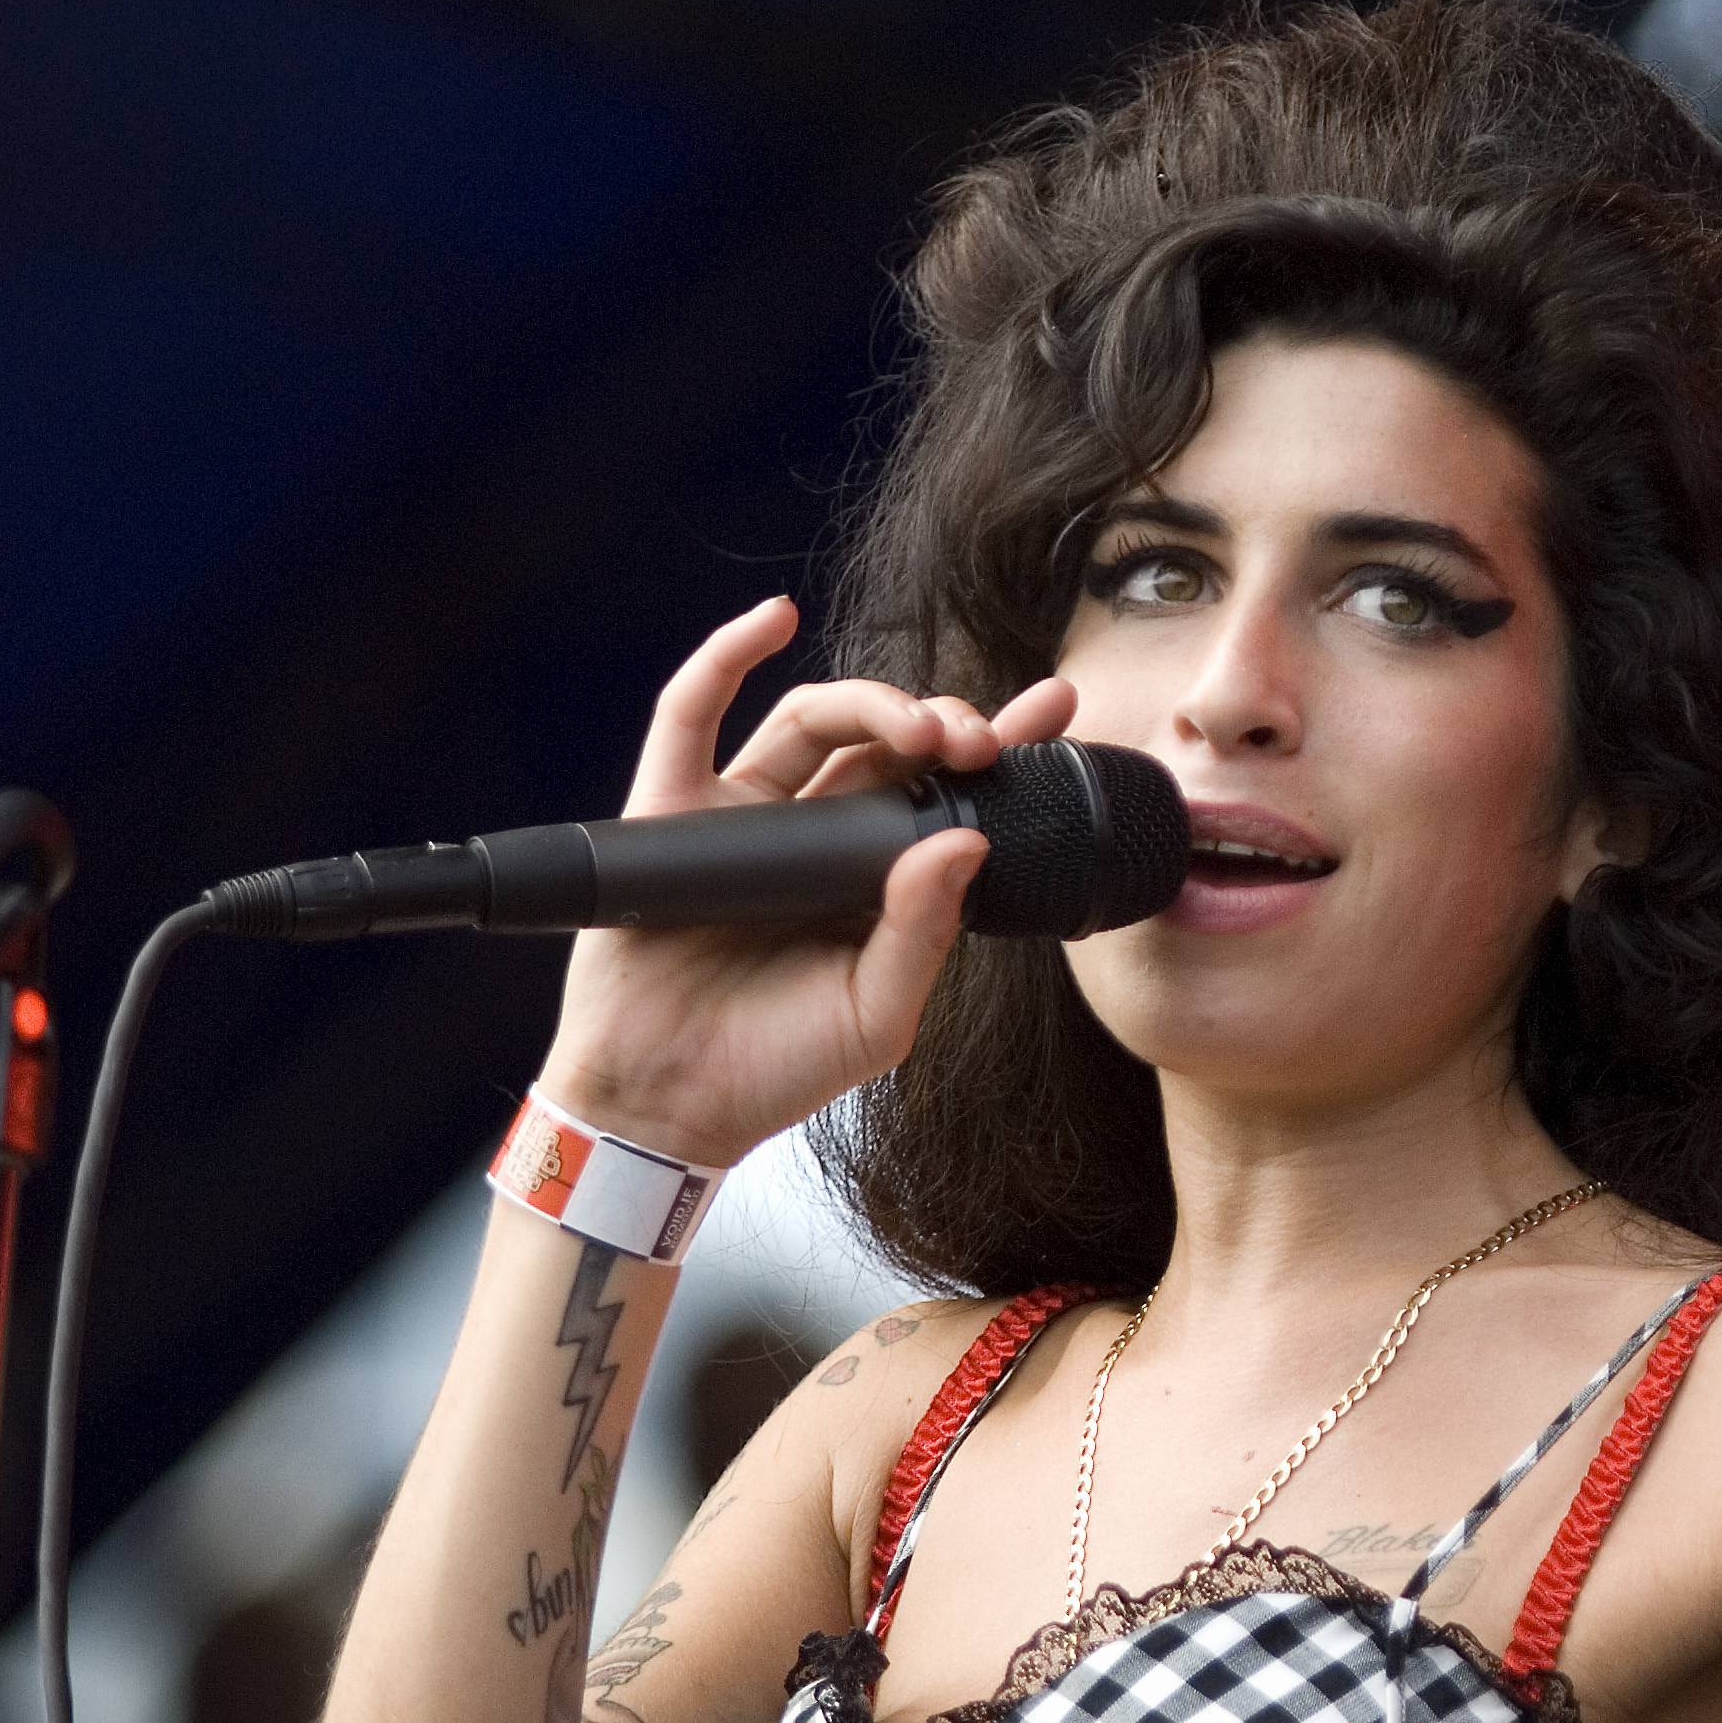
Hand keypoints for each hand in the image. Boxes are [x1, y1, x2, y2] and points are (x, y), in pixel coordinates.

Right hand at [535, 598, 1077, 1167]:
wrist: (666, 1105)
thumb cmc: (776, 1066)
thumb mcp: (878, 1013)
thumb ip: (924, 932)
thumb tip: (965, 839)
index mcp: (878, 878)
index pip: (948, 791)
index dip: (1002, 744)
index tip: (1056, 707)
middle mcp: (817, 835)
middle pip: (885, 742)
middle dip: (942, 723)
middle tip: (980, 741)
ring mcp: (743, 816)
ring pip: (810, 719)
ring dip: (869, 700)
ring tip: (918, 724)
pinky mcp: (668, 812)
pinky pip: (689, 714)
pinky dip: (726, 655)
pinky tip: (773, 617)